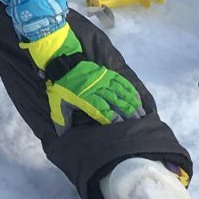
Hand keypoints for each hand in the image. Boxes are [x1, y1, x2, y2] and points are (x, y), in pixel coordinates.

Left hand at [23, 25, 144, 129]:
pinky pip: (121, 81)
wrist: (61, 61)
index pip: (102, 110)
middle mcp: (97, 89)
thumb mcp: (56, 104)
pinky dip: (130, 89)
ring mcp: (103, 80)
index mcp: (85, 98)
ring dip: (132, 102)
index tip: (122, 126)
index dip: (113, 118)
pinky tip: (137, 98)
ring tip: (141, 113)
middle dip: (128, 112)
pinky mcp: (106, 73)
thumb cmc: (60, 86)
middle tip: (137, 122)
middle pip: (116, 101)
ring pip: (122, 92)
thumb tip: (63, 137)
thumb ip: (61, 121)